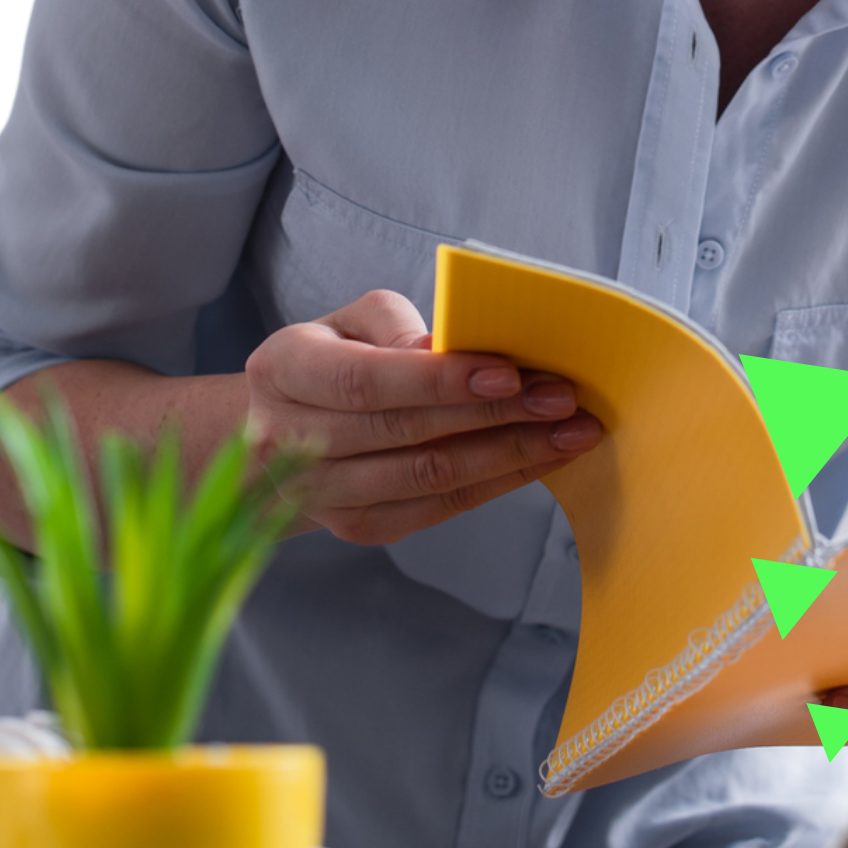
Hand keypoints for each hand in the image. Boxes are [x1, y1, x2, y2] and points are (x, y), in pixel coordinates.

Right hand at [246, 288, 602, 545]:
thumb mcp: (349, 320)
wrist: (278, 432)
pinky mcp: (358, 527)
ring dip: (509, 455)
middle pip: (407, 432)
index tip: (510, 371)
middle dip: (496, 414)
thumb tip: (449, 346)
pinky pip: (437, 506)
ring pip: (428, 478)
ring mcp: (323, 495)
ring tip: (569, 432)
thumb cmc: (330, 358)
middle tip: (562, 398)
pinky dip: (495, 482)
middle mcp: (292, 442)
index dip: (440, 380)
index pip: (367, 379)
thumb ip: (394, 323)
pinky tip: (539, 459)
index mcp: (285, 371)